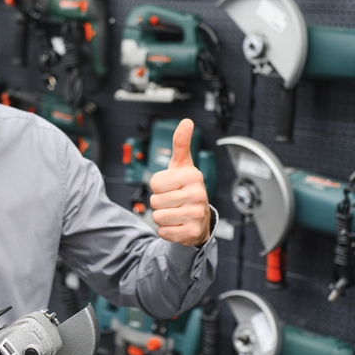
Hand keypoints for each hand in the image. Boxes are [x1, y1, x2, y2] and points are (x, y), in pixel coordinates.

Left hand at [148, 118, 211, 246]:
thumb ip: (181, 144)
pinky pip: (163, 232)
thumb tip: (186, 122)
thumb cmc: (186, 188)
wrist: (199, 218)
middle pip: (155, 201)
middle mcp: (198, 195)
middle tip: (174, 201)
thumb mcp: (183, 166)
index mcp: (193, 176)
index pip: (154, 183)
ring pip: (158, 217)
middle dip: (160, 203)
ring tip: (176, 212)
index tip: (172, 187)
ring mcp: (196, 215)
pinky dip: (166, 230)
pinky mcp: (191, 233)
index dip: (158, 186)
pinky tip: (178, 224)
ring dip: (163, 217)